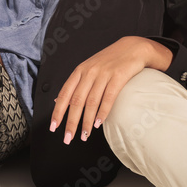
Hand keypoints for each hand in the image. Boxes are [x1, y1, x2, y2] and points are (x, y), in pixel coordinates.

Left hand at [49, 37, 172, 144]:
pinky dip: (103, 112)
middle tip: (68, 138)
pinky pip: (108, 97)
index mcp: (80, 70)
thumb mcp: (88, 68)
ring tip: (84, 135)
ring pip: (91, 101)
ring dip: (87, 121)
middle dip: (71, 122)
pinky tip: (98, 123)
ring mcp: (103, 74)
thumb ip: (74, 84)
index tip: (53, 127)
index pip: (65, 94)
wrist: (133, 48)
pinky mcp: (118, 76)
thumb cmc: (109, 61)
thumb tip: (57, 100)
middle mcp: (89, 72)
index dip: (58, 111)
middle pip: (77, 100)